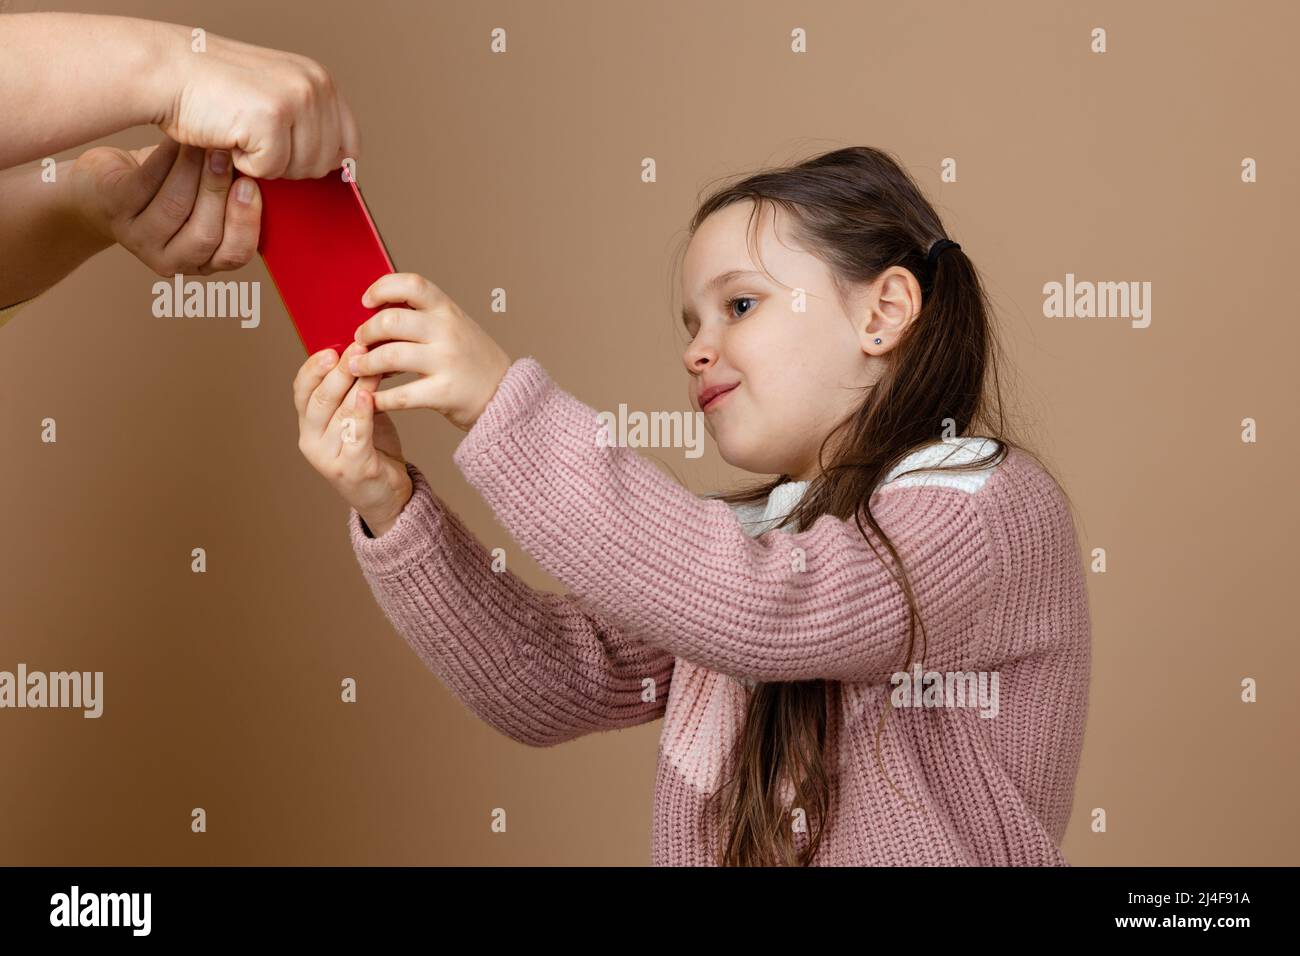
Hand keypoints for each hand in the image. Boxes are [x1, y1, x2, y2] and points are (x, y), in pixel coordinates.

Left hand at [67, 137, 259, 275]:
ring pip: (175, 207)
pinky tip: (178, 138)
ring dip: (193, 170)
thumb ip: (233, 194)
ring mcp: (138, 240)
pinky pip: (146, 183)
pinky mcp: (113, 211)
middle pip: (204, 235)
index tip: (252, 185)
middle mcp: (171, 260)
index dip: (245, 222)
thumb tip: (268, 166)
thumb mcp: (205, 200)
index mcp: (203, 262)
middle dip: (218, 191)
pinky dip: (166, 157)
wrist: (103, 186)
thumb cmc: (164, 188)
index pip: (234, 255)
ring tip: (204, 141)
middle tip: (228, 154)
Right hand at [155, 26, 359, 178]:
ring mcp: (296, 100)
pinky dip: (244, 164)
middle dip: (288, 163)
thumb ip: (309, 122)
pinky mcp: (272, 118)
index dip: (323, 163)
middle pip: (324, 164)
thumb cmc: (214, 91)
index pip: (350, 145)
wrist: (166, 71)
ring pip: (300, 170)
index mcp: (321, 80)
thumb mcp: (275, 96)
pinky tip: (229, 134)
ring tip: (241, 131)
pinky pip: (270, 170)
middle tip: (253, 136)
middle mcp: (315, 85)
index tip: (293, 158)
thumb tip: (340, 166)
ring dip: (265, 163)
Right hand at [295, 340, 412, 537]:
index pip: (301, 390)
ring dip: (356, 385)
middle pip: (319, 399)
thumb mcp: (357, 416)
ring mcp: (329, 457)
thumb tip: (361, 351)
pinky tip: (369, 395)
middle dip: (338, 371)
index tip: (331, 348)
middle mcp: (312, 441)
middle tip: (357, 349)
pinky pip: (355, 435)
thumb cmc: (373, 450)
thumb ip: (353, 391)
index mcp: (309, 425)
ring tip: (371, 364)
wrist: (388, 496)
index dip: (314, 367)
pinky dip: (362, 413)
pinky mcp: (352, 469)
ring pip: (339, 413)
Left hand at [347, 273, 512, 431]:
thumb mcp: (456, 325)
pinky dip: (379, 398)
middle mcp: (447, 332)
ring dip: (365, 363)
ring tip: (357, 367)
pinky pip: (401, 395)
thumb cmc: (474, 360)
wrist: (506, 394)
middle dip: (366, 331)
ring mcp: (446, 362)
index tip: (367, 301)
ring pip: (390, 356)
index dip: (382, 288)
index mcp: (448, 311)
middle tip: (359, 341)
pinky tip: (372, 398)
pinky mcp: (444, 393)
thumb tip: (379, 310)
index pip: (411, 285)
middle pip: (391, 321)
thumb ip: (424, 316)